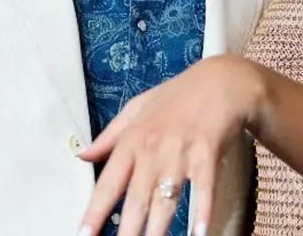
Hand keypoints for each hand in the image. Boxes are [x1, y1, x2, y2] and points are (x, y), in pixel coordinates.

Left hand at [76, 54, 264, 235]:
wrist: (221, 82)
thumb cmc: (176, 96)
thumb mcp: (136, 109)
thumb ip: (109, 136)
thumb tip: (81, 155)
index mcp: (132, 140)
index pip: (109, 182)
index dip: (95, 211)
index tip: (84, 234)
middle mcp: (153, 150)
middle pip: (137, 199)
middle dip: (126, 230)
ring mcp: (182, 154)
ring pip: (166, 201)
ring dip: (158, 230)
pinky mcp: (208, 157)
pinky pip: (204, 191)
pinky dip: (202, 214)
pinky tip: (198, 234)